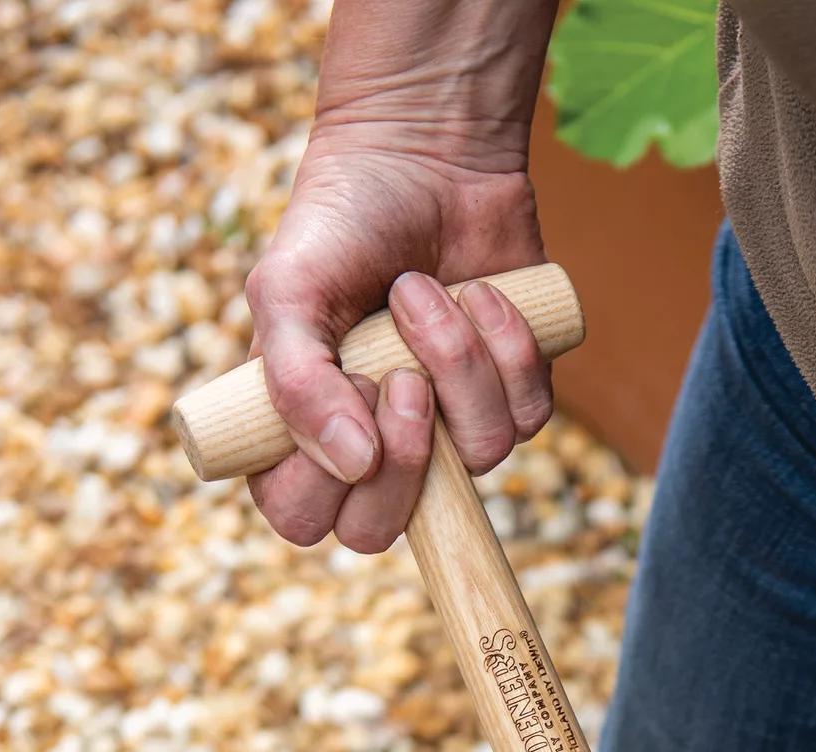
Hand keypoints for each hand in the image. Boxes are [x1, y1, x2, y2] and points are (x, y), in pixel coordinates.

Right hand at [245, 128, 549, 551]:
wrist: (424, 156)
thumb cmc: (340, 224)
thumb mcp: (287, 290)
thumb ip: (295, 384)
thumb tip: (353, 463)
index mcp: (302, 432)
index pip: (304, 520)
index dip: (326, 482)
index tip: (345, 397)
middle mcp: (374, 446)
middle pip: (385, 530)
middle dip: (405, 452)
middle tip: (399, 374)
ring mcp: (447, 431)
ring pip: (475, 463)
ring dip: (456, 365)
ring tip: (425, 291)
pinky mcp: (510, 399)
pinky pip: (528, 416)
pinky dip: (507, 345)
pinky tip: (482, 292)